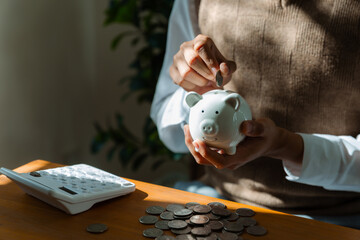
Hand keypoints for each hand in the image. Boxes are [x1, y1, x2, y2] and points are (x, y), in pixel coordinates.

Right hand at [170, 34, 236, 93]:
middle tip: (212, 78)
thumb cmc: (216, 71)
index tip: (216, 71)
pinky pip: (180, 80)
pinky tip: (196, 84)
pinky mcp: (172, 70)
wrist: (207, 82)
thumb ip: (229, 68)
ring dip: (199, 81)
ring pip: (186, 72)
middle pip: (193, 60)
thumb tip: (223, 68)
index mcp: (201, 40)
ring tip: (205, 81)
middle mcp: (186, 46)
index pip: (201, 46)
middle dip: (205, 73)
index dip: (209, 61)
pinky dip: (192, 86)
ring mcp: (177, 58)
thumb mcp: (227, 69)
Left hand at [184, 118, 303, 173]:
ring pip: (203, 156)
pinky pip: (206, 148)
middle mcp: (229, 160)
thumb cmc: (267, 135)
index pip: (219, 162)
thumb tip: (244, 126)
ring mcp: (224, 157)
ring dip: (193, 143)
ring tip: (187, 127)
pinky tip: (195, 126)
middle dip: (193, 147)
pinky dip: (199, 139)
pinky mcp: (221, 151)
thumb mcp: (266, 128)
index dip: (207, 154)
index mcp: (239, 157)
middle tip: (187, 129)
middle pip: (205, 160)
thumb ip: (257, 127)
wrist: (268, 141)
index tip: (198, 141)